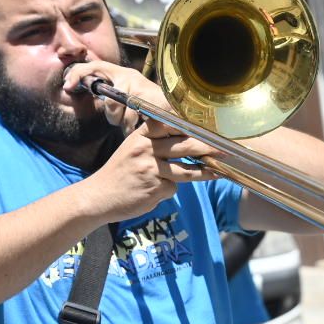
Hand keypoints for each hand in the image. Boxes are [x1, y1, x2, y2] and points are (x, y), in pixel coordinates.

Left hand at [62, 60, 175, 133]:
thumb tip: (96, 100)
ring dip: (126, 124)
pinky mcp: (146, 96)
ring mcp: (138, 84)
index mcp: (123, 74)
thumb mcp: (128, 102)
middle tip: (124, 120)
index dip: (78, 73)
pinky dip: (135, 126)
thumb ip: (113, 101)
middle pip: (107, 101)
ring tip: (138, 123)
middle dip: (114, 116)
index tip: (66, 86)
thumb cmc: (153, 110)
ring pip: (118, 112)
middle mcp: (129, 75)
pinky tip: (144, 126)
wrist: (179, 113)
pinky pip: (130, 117)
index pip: (94, 65)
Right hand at [82, 123, 218, 222]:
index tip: (211, 127)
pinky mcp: (154, 188)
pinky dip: (171, 190)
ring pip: (186, 171)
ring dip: (205, 172)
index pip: (172, 126)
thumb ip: (155, 143)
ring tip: (218, 172)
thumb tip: (186, 142)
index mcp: (142, 136)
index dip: (193, 126)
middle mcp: (147, 149)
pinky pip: (173, 188)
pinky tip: (157, 191)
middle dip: (208, 147)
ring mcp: (151, 169)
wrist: (98, 197)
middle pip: (185, 145)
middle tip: (225, 148)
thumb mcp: (132, 149)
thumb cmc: (119, 173)